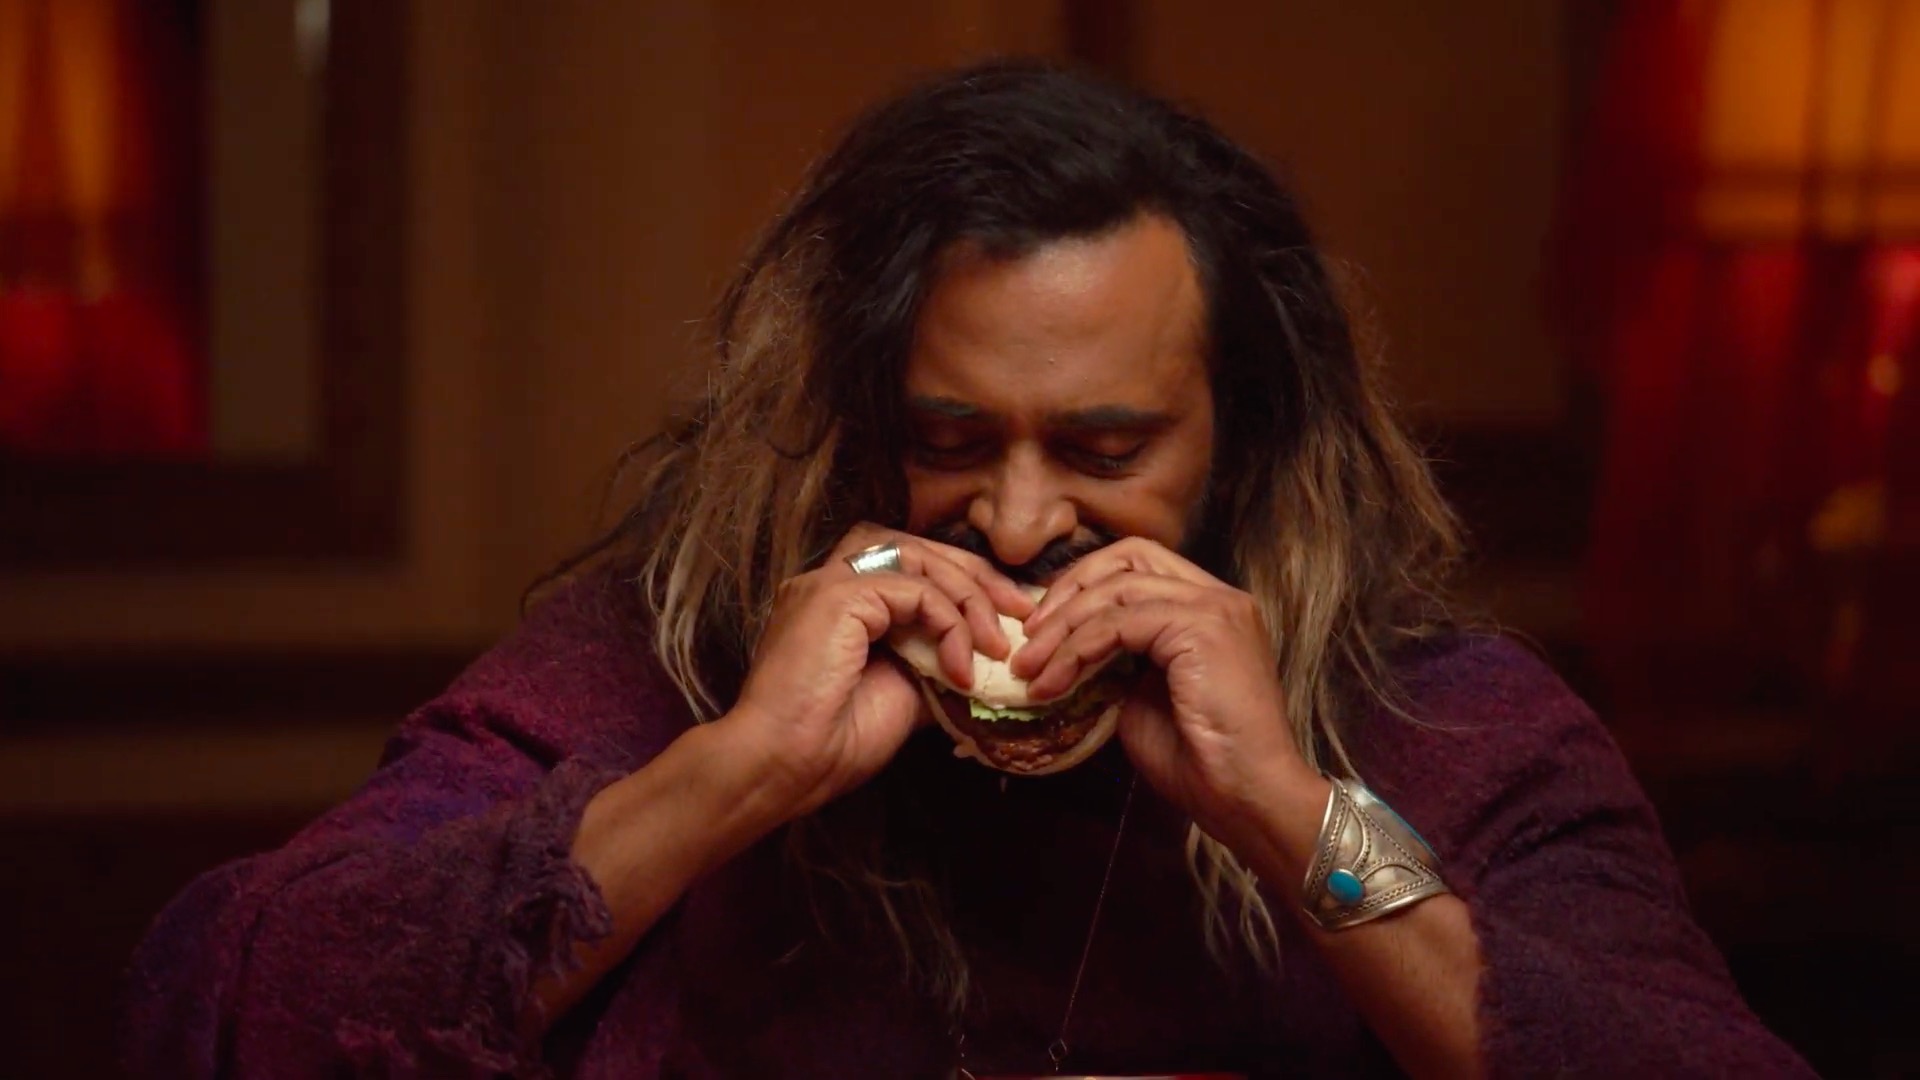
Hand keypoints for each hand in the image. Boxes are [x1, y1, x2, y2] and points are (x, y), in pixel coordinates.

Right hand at [728, 523, 1032, 818]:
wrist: (783, 767)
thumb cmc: (832, 744)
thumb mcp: (904, 695)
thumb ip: (936, 664)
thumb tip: (985, 658)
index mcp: (841, 603)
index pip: (912, 566)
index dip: (966, 583)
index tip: (1010, 616)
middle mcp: (829, 582)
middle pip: (918, 548)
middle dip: (977, 576)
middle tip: (1021, 612)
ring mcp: (828, 583)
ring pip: (918, 558)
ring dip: (968, 596)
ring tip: (997, 643)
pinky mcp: (836, 595)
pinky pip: (913, 588)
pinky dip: (948, 621)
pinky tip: (960, 666)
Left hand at [1013, 539, 1323, 851]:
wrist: (1247, 796)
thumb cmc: (1200, 761)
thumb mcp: (1142, 698)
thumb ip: (1115, 662)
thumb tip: (1068, 651)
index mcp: (1210, 609)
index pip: (1139, 566)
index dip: (1085, 586)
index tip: (1042, 627)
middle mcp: (1218, 596)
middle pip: (1128, 557)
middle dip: (1069, 590)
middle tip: (1027, 637)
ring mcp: (1213, 607)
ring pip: (1116, 589)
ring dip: (1062, 628)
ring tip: (1028, 668)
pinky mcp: (1201, 627)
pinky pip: (1118, 623)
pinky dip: (1077, 650)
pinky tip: (1053, 683)